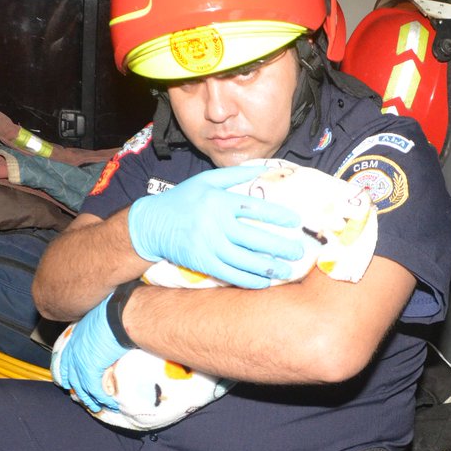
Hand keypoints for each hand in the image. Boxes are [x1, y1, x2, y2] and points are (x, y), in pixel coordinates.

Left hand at [51, 295, 127, 413]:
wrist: (118, 314)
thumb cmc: (114, 312)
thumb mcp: (100, 320)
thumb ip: (99, 330)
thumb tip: (109, 332)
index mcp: (75, 338)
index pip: (66, 360)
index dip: (67, 373)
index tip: (68, 382)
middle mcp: (73, 350)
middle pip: (71, 376)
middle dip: (77, 390)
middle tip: (84, 400)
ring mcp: (80, 360)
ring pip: (82, 387)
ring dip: (91, 399)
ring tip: (97, 407)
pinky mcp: (90, 368)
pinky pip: (94, 389)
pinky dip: (102, 398)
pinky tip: (109, 403)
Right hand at [127, 164, 304, 288]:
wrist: (151, 224)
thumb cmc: (182, 199)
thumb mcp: (205, 180)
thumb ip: (234, 175)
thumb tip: (263, 168)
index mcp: (218, 201)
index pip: (254, 208)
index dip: (277, 215)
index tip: (295, 221)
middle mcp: (215, 223)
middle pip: (254, 237)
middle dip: (280, 246)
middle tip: (299, 252)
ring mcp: (208, 245)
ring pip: (244, 260)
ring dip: (269, 267)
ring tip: (288, 271)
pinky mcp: (202, 262)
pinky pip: (230, 274)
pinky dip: (249, 279)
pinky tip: (264, 281)